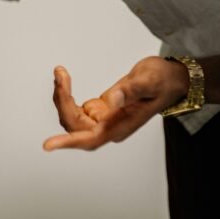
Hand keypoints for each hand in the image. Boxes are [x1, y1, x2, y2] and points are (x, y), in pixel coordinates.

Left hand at [43, 60, 188, 151]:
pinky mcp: (100, 112)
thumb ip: (129, 91)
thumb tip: (109, 101)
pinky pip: (75, 109)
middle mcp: (110, 128)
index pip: (91, 139)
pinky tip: (65, 80)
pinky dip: (66, 95)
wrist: (170, 79)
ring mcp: (104, 121)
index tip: (48, 145)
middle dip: (62, 102)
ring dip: (62, 97)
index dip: (68, 142)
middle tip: (60, 75)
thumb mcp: (148, 80)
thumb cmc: (163, 81)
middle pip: (75, 126)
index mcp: (121, 126)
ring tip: (61, 73)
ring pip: (72, 118)